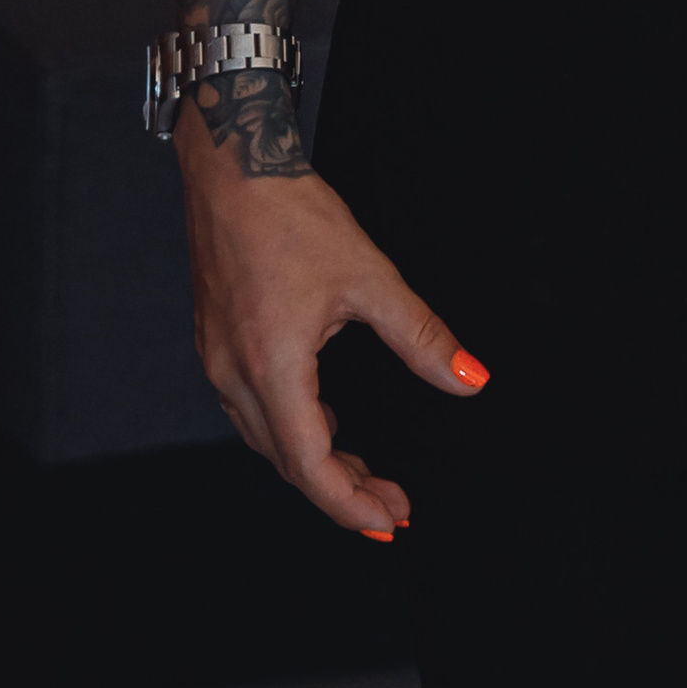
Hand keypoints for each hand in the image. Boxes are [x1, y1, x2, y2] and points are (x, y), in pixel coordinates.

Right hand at [180, 147, 485, 534]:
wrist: (234, 166)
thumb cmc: (294, 215)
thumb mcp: (371, 276)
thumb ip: (422, 337)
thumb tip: (469, 379)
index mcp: (273, 366)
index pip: (310, 464)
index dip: (349, 503)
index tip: (387, 521)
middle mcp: (235, 374)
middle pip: (288, 462)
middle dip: (341, 490)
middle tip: (390, 503)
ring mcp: (218, 361)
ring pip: (268, 439)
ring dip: (316, 461)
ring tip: (365, 469)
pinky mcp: (216, 344)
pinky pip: (253, 409)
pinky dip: (291, 427)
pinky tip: (323, 418)